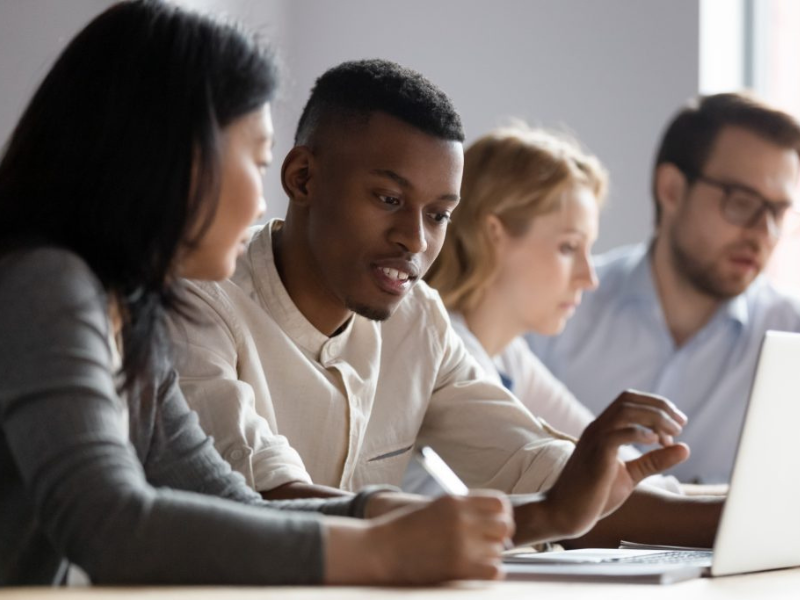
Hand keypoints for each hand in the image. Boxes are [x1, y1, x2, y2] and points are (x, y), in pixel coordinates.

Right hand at [341, 492, 513, 583]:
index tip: (494, 524)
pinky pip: (495, 570)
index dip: (502, 515)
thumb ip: (462, 510)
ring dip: (491, 556)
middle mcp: (462, 518)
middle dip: (500, 536)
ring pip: (499, 550)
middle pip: (505, 526)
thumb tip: (492, 520)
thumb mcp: (434, 508)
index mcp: (455, 501)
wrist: (379, 550)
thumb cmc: (404, 530)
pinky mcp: (458, 566)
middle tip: (488, 545)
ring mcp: (461, 542)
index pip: (500, 502)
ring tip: (473, 559)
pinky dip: (491, 573)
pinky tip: (478, 572)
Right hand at [540, 390, 689, 539]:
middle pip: (628, 400)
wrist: (564, 513)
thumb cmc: (594, 496)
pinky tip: (656, 442)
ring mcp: (594, 440)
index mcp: (603, 430)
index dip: (656, 405)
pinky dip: (639, 433)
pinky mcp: (595, 455)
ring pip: (624, 411)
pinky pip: (617, 434)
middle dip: (659, 407)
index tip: (677, 424)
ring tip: (672, 433)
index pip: (629, 401)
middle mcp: (597, 428)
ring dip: (653, 417)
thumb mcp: (630, 476)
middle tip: (680, 425)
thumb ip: (654, 461)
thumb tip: (685, 448)